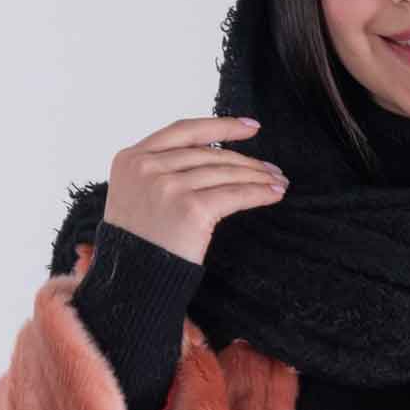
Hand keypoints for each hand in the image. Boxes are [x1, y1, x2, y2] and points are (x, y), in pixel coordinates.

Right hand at [107, 115, 288, 261]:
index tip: (250, 127)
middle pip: (209, 154)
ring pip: (224, 173)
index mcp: (131, 159)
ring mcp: (168, 186)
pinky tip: (273, 194)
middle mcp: (147, 167)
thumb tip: (212, 159)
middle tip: (271, 169)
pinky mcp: (190, 208)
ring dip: (257, 176)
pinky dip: (258, 194)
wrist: (131, 283)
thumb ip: (159, 171)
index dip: (221, 126)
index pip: (183, 131)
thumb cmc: (137, 247)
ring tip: (278, 182)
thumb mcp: (135, 196)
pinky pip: (234, 194)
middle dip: (245, 160)